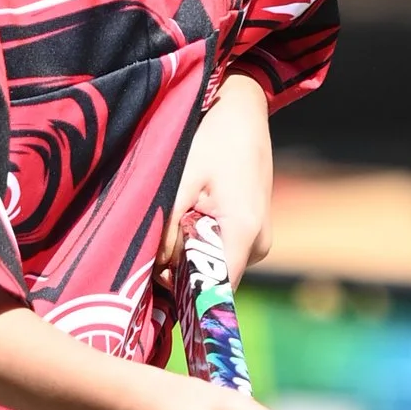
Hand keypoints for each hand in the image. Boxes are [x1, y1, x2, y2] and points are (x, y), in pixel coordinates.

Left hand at [164, 72, 273, 282]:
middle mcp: (259, 243)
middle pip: (214, 279)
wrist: (243, 111)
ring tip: (171, 228)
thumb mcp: (182, 178)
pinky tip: (186, 219)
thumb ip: (169, 226)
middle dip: (182, 273)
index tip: (157, 295)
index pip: (217, 289)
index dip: (187, 298)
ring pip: (217, 265)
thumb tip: (156, 267)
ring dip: (190, 256)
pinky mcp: (254, 230)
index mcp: (243, 231)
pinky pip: (223, 251)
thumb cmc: (212, 138)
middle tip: (150, 255)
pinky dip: (201, 244)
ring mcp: (260, 238)